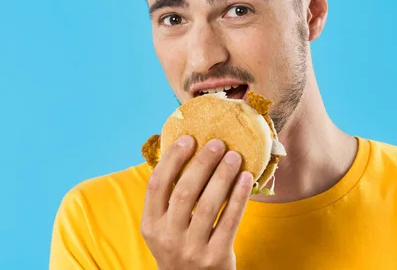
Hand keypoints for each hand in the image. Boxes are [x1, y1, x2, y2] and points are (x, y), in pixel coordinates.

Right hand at [141, 135, 253, 269]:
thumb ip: (170, 198)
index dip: (172, 159)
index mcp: (151, 225)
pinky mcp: (215, 257)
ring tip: (234, 156)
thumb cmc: (181, 245)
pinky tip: (246, 178)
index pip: (156, 185)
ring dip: (223, 175)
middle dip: (203, 163)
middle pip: (185, 191)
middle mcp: (168, 237)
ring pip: (209, 204)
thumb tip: (187, 151)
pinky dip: (239, 197)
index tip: (188, 139)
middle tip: (218, 143)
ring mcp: (191, 248)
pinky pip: (229, 220)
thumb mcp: (165, 227)